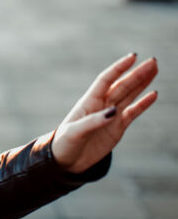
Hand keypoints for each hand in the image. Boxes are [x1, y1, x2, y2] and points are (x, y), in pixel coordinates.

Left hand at [51, 53, 157, 172]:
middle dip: (137, 73)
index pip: (106, 80)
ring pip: (129, 95)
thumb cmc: (65, 144)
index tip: (133, 57)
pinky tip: (153, 94)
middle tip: (153, 61)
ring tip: (154, 69)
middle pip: (122, 85)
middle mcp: (101, 105)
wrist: (67, 161)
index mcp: (89, 102)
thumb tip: (113, 112)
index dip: (118, 68)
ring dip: (142, 83)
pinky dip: (143, 103)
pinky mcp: (118, 128)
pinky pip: (133, 112)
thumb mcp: (75, 132)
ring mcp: (111, 116)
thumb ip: (93, 122)